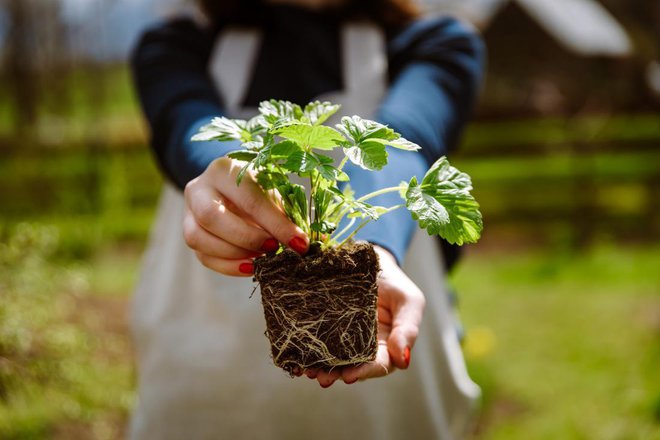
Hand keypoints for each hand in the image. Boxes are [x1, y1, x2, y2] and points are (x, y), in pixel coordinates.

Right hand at [183, 157, 308, 275]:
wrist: (230, 187)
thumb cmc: (257, 188)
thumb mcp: (272, 192)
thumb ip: (287, 214)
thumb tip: (313, 241)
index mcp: (224, 170)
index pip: (249, 199)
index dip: (276, 225)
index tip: (300, 243)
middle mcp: (199, 189)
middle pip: (211, 216)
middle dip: (247, 238)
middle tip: (274, 248)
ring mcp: (188, 212)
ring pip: (199, 238)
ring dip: (235, 254)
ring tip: (262, 258)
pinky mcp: (188, 234)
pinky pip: (203, 256)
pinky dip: (229, 266)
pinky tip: (251, 266)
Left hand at [308, 245, 425, 386]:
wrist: (370, 259)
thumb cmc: (394, 283)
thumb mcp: (409, 301)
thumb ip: (408, 329)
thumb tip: (403, 360)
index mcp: (387, 347)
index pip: (378, 365)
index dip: (364, 372)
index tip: (349, 376)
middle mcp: (364, 348)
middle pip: (351, 367)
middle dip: (337, 374)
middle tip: (323, 377)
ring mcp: (343, 339)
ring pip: (332, 359)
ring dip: (320, 368)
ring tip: (308, 370)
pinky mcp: (325, 327)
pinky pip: (317, 342)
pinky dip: (308, 352)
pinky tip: (297, 358)